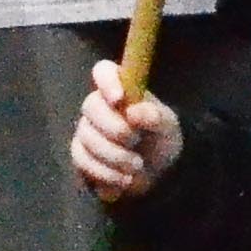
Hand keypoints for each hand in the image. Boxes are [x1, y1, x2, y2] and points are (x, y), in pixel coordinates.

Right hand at [72, 57, 181, 204]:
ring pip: (86, 137)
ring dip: (113, 155)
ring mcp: (87, 130)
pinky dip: (104, 172)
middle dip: (114, 129)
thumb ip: (156, 117)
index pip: (104, 71)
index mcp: (123, 89)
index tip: (120, 99)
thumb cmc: (162, 140)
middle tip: (135, 142)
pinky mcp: (81, 154)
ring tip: (137, 166)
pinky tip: (123, 179)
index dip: (106, 81)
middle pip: (90, 106)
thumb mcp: (169, 127)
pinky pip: (82, 160)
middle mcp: (100, 106)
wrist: (158, 173)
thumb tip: (134, 112)